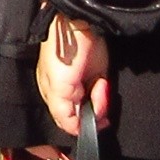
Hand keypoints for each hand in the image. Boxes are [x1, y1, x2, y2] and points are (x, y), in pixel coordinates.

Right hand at [34, 14, 111, 134]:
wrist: (78, 28)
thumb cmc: (62, 57)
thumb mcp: (57, 89)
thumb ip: (64, 114)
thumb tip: (75, 131)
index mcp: (53, 97)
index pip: (67, 122)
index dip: (80, 126)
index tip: (91, 123)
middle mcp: (69, 94)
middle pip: (85, 116)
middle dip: (93, 111)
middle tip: (95, 96)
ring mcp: (85, 85)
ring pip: (97, 108)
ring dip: (101, 101)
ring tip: (99, 84)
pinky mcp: (99, 76)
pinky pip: (105, 95)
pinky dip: (105, 92)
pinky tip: (102, 81)